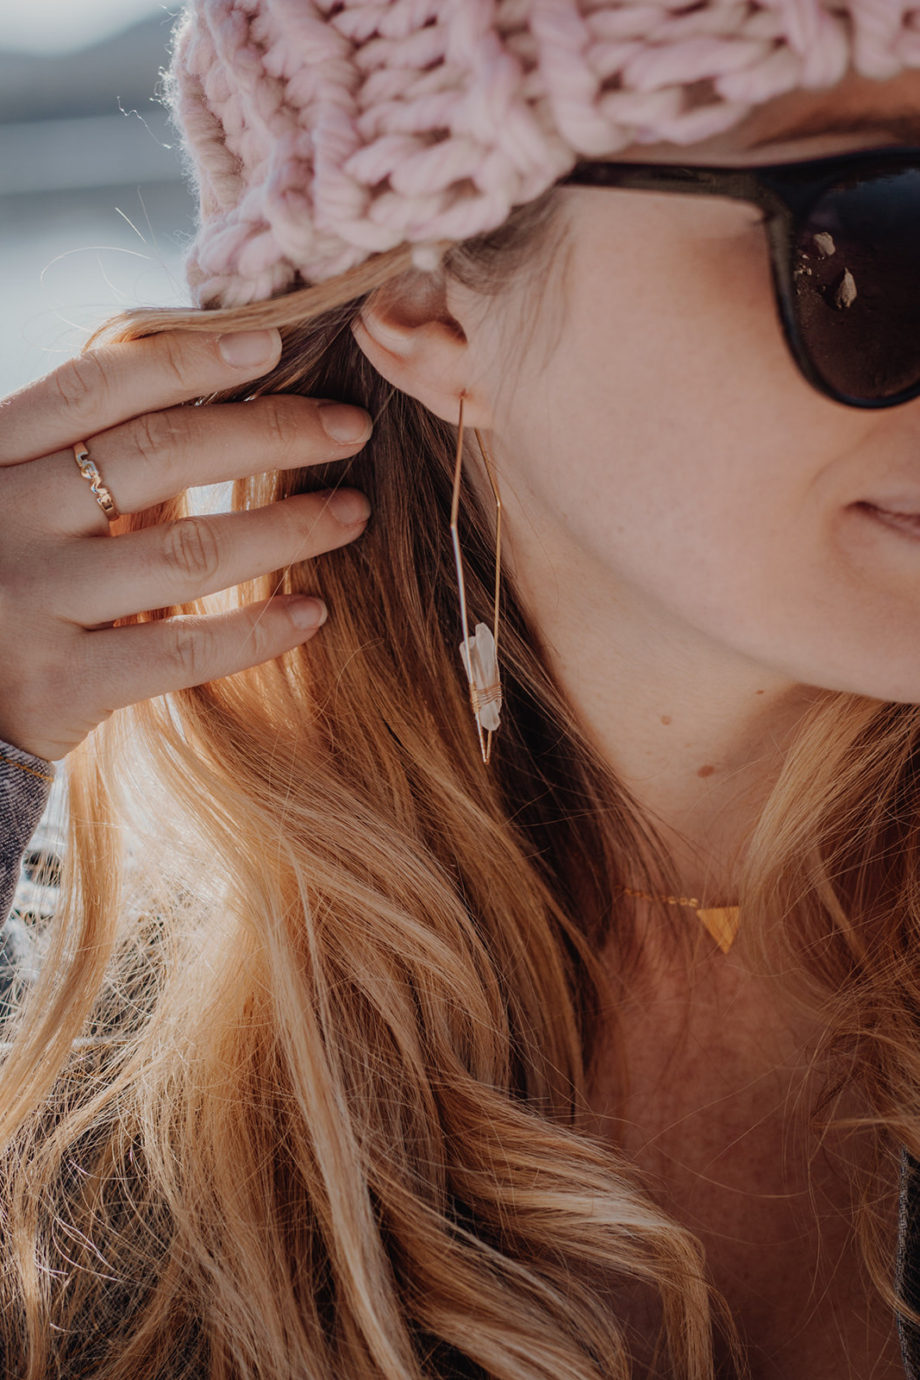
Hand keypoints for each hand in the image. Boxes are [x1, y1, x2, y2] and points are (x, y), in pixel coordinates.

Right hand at [0, 328, 372, 759]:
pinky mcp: (59, 685)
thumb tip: (203, 396)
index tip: (274, 343)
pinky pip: (180, 649)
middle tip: (351, 427)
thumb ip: (81, 462)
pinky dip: (255, 630)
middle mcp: (3, 519)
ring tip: (351, 513)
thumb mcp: (15, 505)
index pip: (95, 388)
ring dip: (285, 527)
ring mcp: (29, 602)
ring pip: (184, 550)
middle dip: (269, 431)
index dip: (187, 359)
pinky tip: (312, 613)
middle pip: (157, 454)